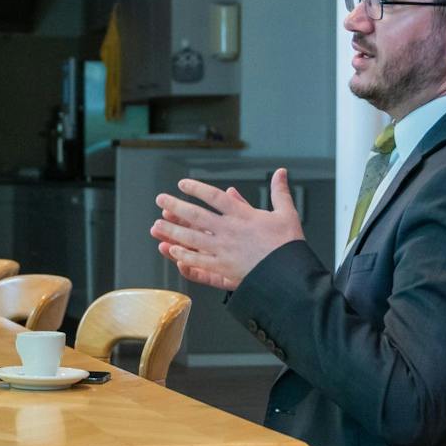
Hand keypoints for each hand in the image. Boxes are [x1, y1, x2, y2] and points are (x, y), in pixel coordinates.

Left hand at [150, 168, 304, 291]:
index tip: (182, 183)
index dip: (197, 188)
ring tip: (156, 225)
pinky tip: (172, 250)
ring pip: (192, 238)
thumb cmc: (288, 245)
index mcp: (243, 216)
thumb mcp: (287, 213)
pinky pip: (198, 260)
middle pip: (196, 215)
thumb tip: (281, 172)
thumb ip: (280, 191)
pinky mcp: (223, 268)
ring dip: (172, 230)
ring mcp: (224, 250)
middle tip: (160, 199)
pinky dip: (184, 255)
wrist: (289, 273)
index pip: (215, 197)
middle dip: (176, 206)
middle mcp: (229, 231)